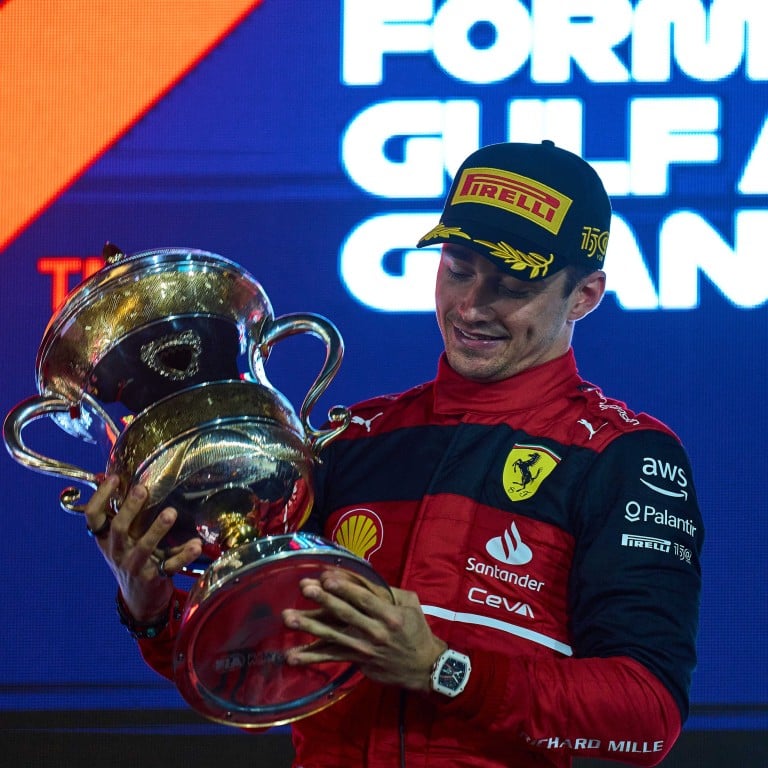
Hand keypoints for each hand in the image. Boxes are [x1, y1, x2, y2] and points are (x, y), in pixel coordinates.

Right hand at [83, 475, 201, 622]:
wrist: (139, 601)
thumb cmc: (132, 559)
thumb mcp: (122, 541)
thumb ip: (126, 517)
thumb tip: (127, 479)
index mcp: (106, 540)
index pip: (93, 517)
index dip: (100, 497)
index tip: (114, 478)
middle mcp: (117, 552)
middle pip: (118, 528)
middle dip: (130, 509)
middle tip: (142, 490)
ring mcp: (134, 566)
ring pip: (144, 547)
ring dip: (157, 529)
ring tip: (170, 513)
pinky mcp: (154, 577)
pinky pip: (170, 565)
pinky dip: (184, 554)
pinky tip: (196, 544)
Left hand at [282, 569, 446, 690]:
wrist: (423, 667)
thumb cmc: (416, 630)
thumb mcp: (410, 604)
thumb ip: (386, 591)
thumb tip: (358, 577)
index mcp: (390, 615)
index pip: (364, 598)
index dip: (344, 587)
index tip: (326, 577)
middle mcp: (375, 632)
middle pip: (346, 614)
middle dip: (324, 601)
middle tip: (305, 589)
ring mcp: (364, 649)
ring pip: (333, 636)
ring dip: (309, 627)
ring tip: (289, 619)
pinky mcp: (356, 661)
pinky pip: (331, 657)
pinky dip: (311, 657)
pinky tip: (292, 656)